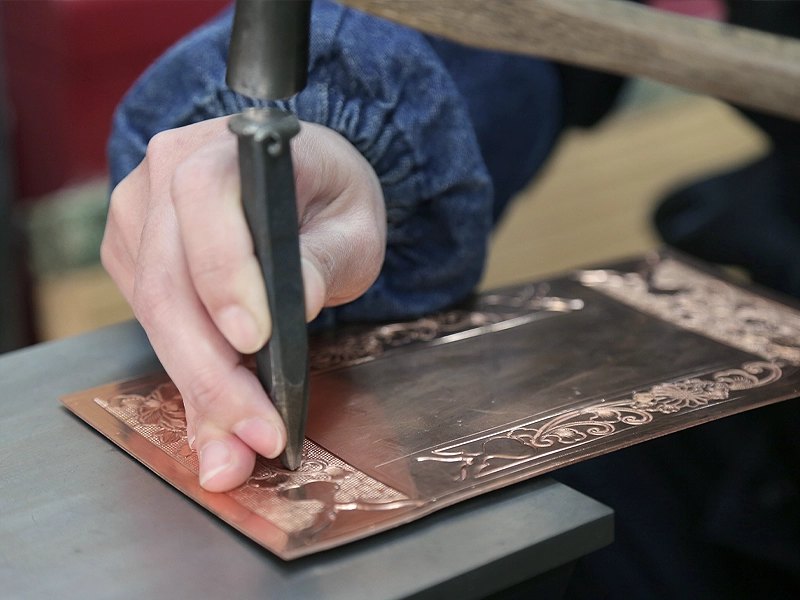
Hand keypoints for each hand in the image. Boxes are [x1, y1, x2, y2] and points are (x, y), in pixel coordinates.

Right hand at [102, 117, 385, 491]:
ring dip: (196, 386)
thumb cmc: (328, 196)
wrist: (296, 182)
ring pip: (153, 311)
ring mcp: (140, 216)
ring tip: (234, 448)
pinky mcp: (132, 256)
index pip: (205, 198)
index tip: (255, 341)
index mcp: (229, 147)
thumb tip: (292, 309)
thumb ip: (325, 258)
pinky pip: (151, 323)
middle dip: (211, 369)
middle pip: (168, 277)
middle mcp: (166, 175)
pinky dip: (184, 374)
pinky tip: (215, 414)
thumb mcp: (354, 224)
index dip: (223, 272)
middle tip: (256, 432)